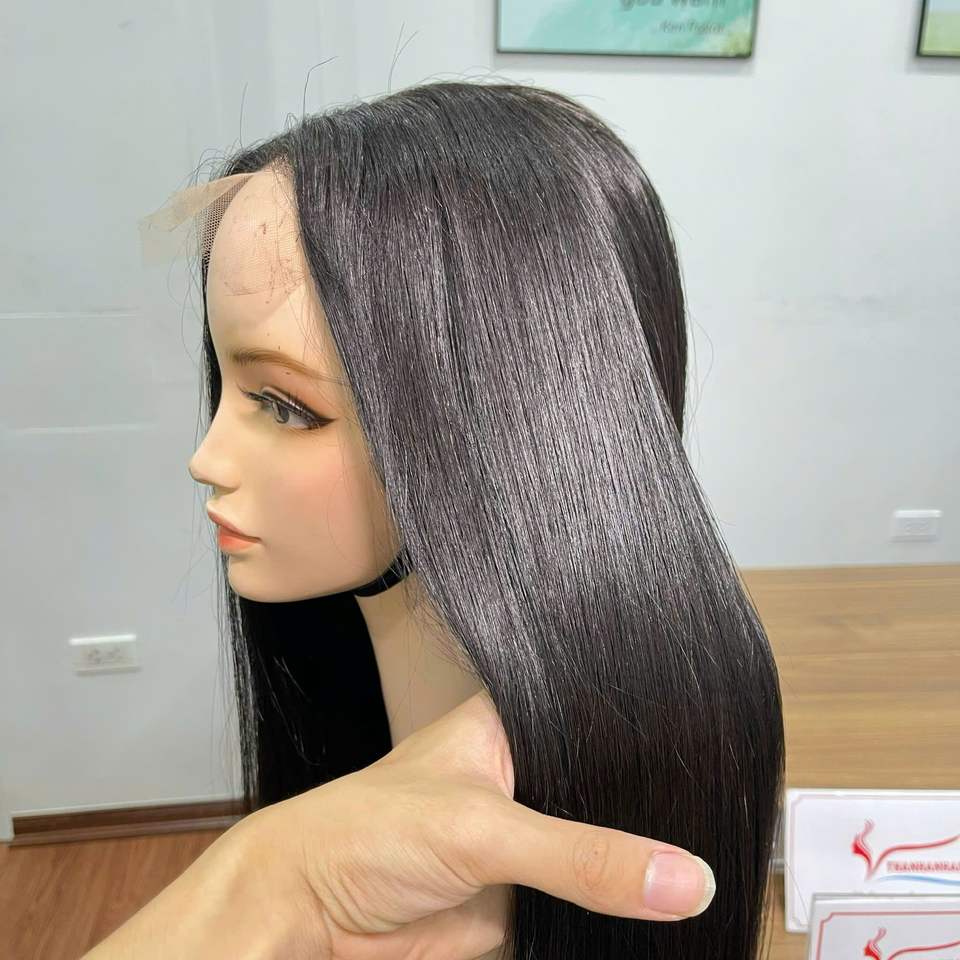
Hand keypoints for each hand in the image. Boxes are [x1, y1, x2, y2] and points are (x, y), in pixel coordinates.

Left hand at [250, 689, 715, 959]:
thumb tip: (683, 878)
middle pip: (613, 789)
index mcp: (516, 722)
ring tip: (711, 868)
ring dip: (641, 867)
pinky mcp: (526, 892)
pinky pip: (588, 902)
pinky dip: (619, 912)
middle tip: (727, 821)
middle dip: (658, 810)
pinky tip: (663, 911)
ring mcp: (530, 835)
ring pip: (606, 849)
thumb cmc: (369, 831)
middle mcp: (528, 773)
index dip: (658, 733)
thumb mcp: (481, 829)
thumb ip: (582, 857)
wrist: (315, 910)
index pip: (604, 717)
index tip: (725, 750)